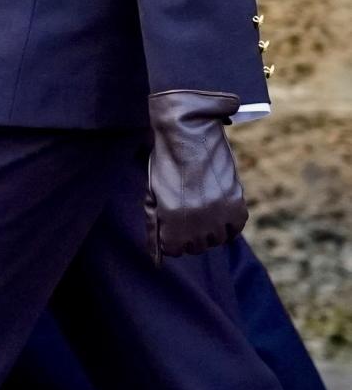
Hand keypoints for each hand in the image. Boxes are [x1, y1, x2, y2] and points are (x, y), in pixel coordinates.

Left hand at [145, 89, 247, 265]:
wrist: (189, 131)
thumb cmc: (167, 162)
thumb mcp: (153, 193)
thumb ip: (155, 226)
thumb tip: (157, 258)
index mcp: (174, 219)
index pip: (174, 250)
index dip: (171, 236)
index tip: (171, 223)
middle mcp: (199, 221)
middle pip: (196, 246)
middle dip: (189, 233)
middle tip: (187, 209)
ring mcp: (220, 213)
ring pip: (216, 239)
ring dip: (209, 228)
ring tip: (201, 204)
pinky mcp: (237, 203)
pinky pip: (234, 228)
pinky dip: (227, 222)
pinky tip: (217, 205)